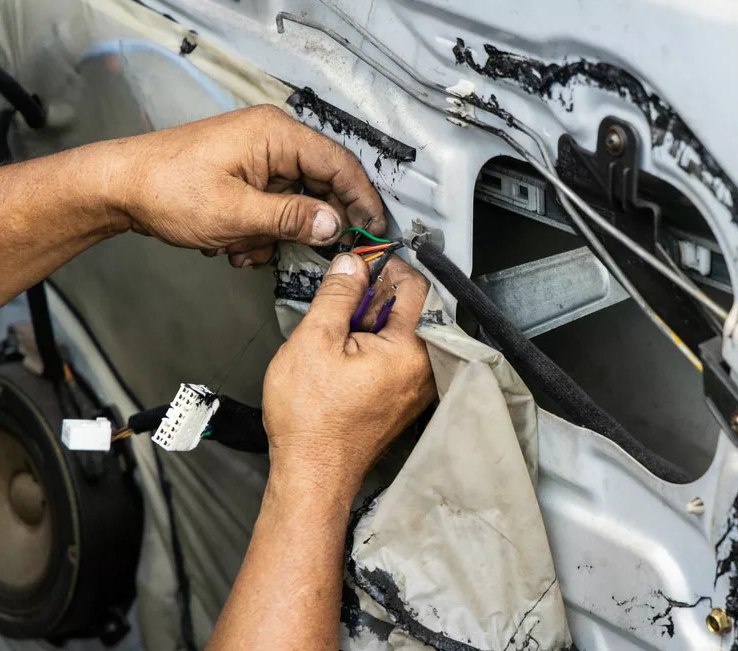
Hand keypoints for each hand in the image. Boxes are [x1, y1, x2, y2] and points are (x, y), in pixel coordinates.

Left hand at [105, 105, 383, 266]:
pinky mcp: (248, 175)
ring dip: (278, 234)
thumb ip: (292, 219)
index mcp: (275, 134)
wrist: (118, 188)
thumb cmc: (166, 189)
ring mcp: (259, 157)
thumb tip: (335, 225)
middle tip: (314, 253)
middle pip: (321, 184)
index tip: (373, 231)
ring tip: (246, 248)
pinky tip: (235, 244)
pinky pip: (275, 206)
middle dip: (310, 224)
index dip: (362, 199)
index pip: (339, 163)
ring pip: (297, 202)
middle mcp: (272, 139)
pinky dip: (262, 231)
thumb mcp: (236, 213)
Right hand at [261, 253, 434, 491]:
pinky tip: (347, 354)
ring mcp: (417, 388)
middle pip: (413, 309)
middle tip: (344, 297)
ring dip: (375, 322)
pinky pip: (399, 358)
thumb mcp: (314, 340)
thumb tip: (351, 264)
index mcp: (412, 350)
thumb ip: (338, 295)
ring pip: (404, 333)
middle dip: (379, 295)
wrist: (311, 476)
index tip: (362, 262)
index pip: (417, 286)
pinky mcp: (404, 401)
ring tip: (341, 330)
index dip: (388, 266)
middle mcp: (426, 369)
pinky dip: (376, 346)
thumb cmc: (311, 419)